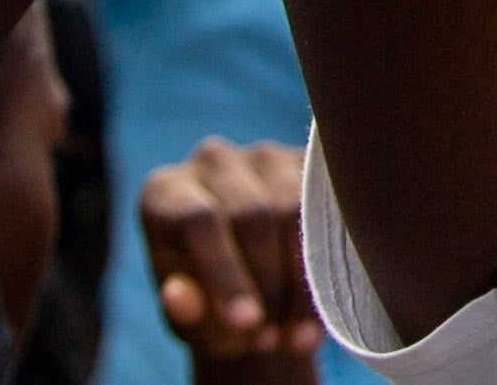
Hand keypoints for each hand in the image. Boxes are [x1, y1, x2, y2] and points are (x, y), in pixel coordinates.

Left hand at [141, 138, 325, 364]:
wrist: (251, 290)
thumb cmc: (209, 307)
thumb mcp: (192, 322)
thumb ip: (183, 313)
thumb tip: (178, 295)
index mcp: (165, 193)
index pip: (198, 221)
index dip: (225, 274)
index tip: (248, 325)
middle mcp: (212, 162)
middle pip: (251, 213)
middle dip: (269, 283)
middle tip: (277, 340)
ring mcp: (264, 156)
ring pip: (294, 207)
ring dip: (303, 278)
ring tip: (300, 337)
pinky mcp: (306, 162)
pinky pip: (327, 203)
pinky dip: (331, 257)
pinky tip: (329, 300)